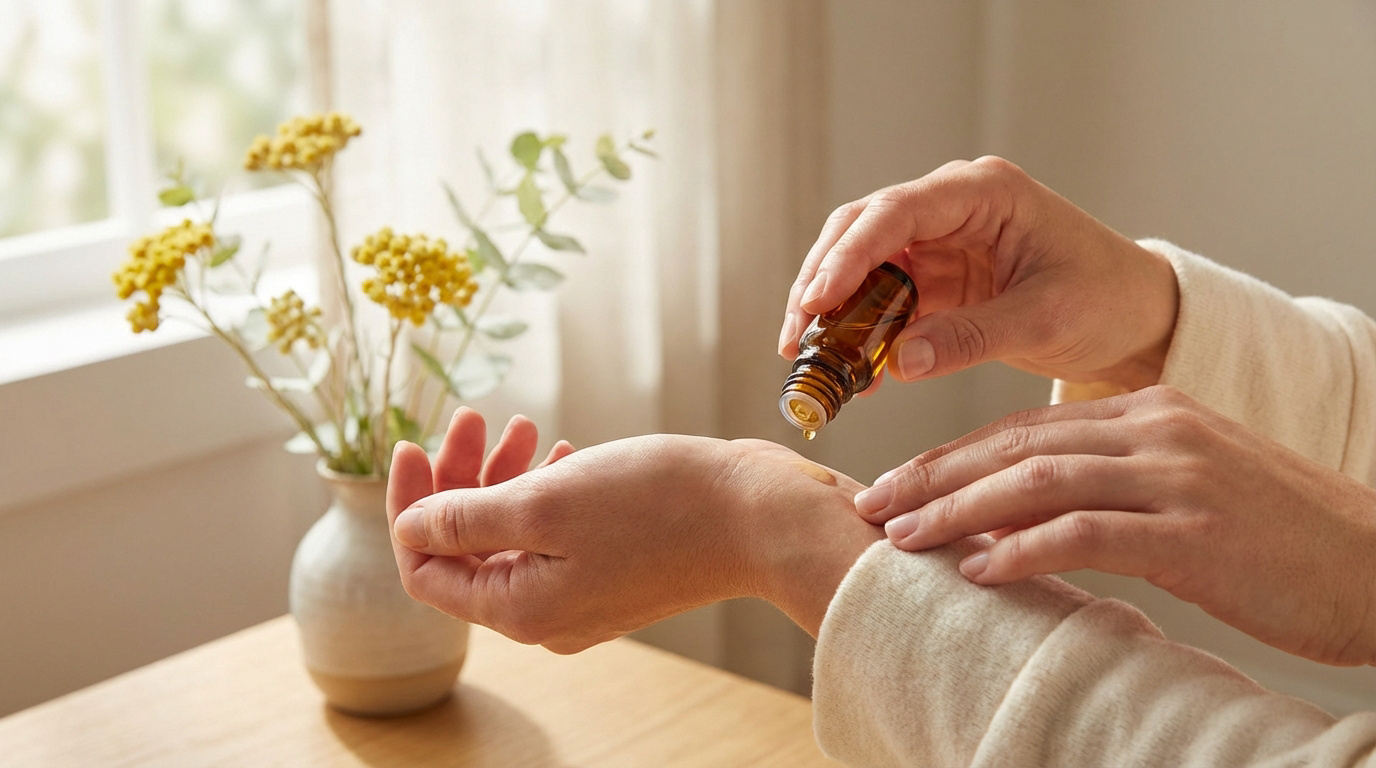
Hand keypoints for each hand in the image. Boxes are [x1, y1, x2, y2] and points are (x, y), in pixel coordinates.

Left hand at [387, 412, 882, 652]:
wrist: (762, 516)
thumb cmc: (659, 505)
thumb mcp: (545, 503)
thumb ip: (468, 520)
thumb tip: (408, 528)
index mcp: (520, 609)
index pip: (426, 569)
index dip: (409, 506)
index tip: (412, 443)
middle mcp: (547, 614)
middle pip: (469, 550)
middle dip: (459, 480)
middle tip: (473, 419)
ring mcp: (585, 595)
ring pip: (515, 537)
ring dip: (505, 478)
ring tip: (523, 426)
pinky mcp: (617, 570)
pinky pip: (557, 535)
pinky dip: (547, 490)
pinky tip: (564, 450)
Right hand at [779, 156, 1178, 390]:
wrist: (1139, 316)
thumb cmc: (1108, 299)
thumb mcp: (1044, 320)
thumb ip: (969, 338)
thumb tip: (896, 364)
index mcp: (984, 194)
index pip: (895, 212)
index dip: (847, 255)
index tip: (816, 301)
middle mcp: (953, 208)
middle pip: (861, 231)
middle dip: (822, 283)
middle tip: (797, 338)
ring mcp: (941, 242)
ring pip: (862, 267)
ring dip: (834, 313)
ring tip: (809, 361)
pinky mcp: (938, 279)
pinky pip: (884, 302)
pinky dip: (864, 335)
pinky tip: (852, 375)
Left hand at [854, 385, 1375, 665]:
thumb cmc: (1278, 538)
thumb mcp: (1187, 489)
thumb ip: (1110, 486)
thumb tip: (1020, 518)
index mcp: (1149, 412)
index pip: (1024, 428)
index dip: (951, 458)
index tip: (895, 485)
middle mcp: (1155, 431)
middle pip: (1016, 446)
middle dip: (934, 478)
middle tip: (874, 507)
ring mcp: (1176, 477)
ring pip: (1037, 481)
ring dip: (960, 511)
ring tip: (904, 540)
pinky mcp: (1195, 533)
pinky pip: (1088, 533)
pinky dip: (1025, 549)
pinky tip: (981, 572)